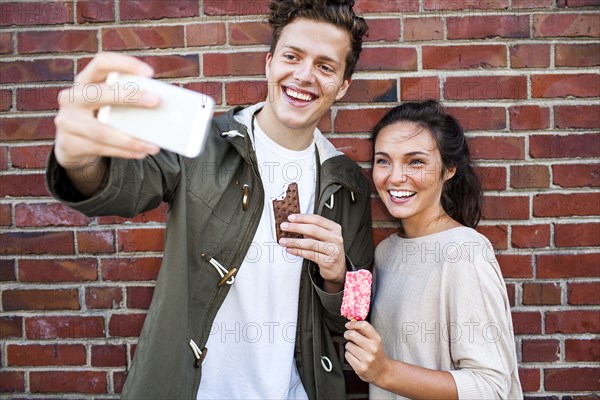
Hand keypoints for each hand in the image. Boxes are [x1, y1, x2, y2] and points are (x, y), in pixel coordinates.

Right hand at [54, 52, 160, 168]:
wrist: (73, 145)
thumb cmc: (99, 118)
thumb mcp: (108, 105)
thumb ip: (127, 101)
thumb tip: (160, 107)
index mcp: (84, 81)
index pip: (101, 63)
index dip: (124, 64)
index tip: (149, 73)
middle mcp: (71, 98)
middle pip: (100, 93)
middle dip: (130, 96)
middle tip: (156, 101)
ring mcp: (67, 121)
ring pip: (102, 130)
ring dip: (131, 139)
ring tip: (154, 145)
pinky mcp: (69, 144)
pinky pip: (101, 148)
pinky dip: (124, 152)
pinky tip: (141, 152)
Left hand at [279, 213, 345, 290]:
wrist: (338, 269)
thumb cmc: (329, 250)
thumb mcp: (325, 237)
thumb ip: (313, 231)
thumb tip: (295, 224)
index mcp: (335, 229)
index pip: (317, 219)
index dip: (303, 218)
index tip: (291, 218)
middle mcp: (336, 239)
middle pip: (313, 230)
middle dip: (296, 227)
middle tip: (284, 227)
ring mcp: (333, 250)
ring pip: (310, 243)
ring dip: (294, 241)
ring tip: (283, 241)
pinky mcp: (328, 261)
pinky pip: (309, 254)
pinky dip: (298, 251)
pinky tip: (290, 249)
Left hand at [344, 320, 390, 384]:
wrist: (383, 372)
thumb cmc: (376, 354)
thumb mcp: (375, 341)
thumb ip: (365, 332)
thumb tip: (352, 324)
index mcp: (377, 339)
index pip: (364, 326)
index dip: (353, 324)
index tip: (348, 325)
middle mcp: (372, 348)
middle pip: (352, 335)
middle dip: (347, 334)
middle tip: (348, 336)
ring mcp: (367, 359)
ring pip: (348, 346)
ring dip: (349, 347)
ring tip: (356, 350)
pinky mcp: (360, 368)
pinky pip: (347, 356)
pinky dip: (349, 355)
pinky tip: (355, 357)